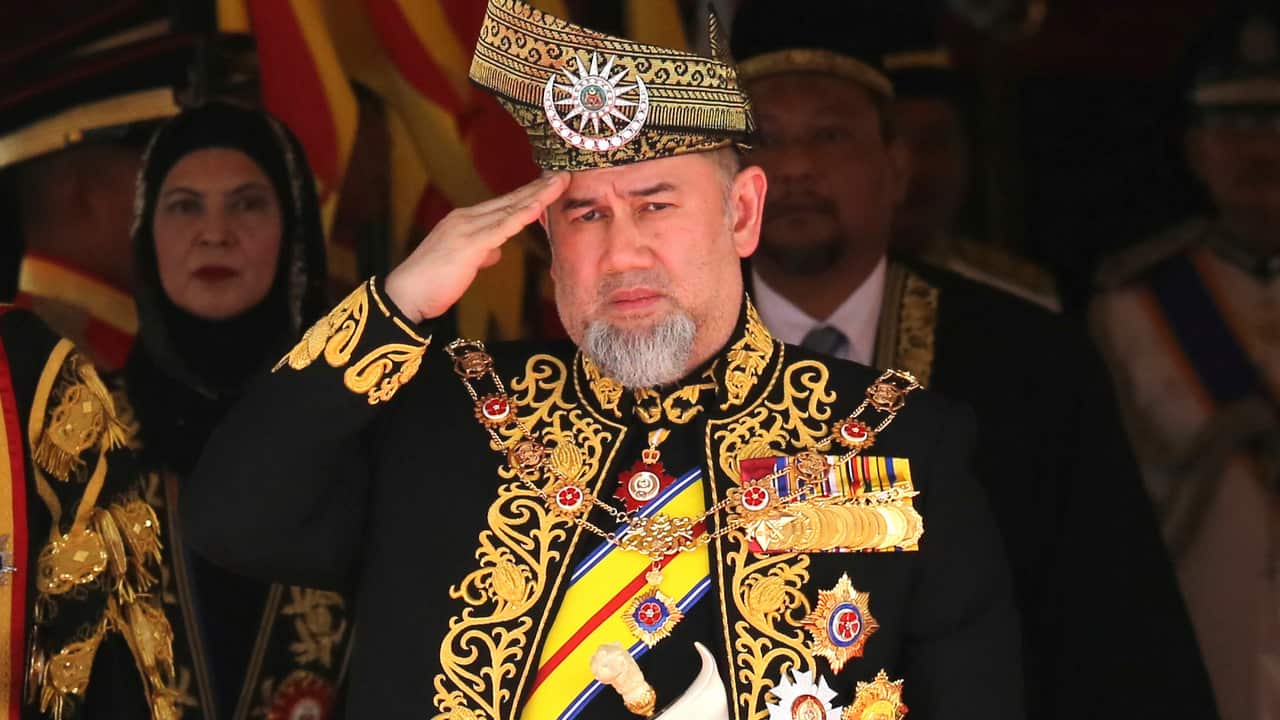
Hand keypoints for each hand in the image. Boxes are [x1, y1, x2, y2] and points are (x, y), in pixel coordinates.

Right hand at [384, 172, 569, 322]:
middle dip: (538, 188)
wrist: (406, 294)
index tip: (549, 185)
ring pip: (510, 209)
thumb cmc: (432, 282)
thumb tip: (496, 251)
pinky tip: (537, 205)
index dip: (527, 194)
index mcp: (464, 221)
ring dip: (537, 195)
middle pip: (510, 200)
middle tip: (563, 175)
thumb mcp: (463, 262)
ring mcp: (467, 229)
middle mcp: (466, 218)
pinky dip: (521, 215)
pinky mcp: (469, 244)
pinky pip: (502, 228)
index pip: (503, 205)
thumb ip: (481, 252)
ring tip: (559, 183)